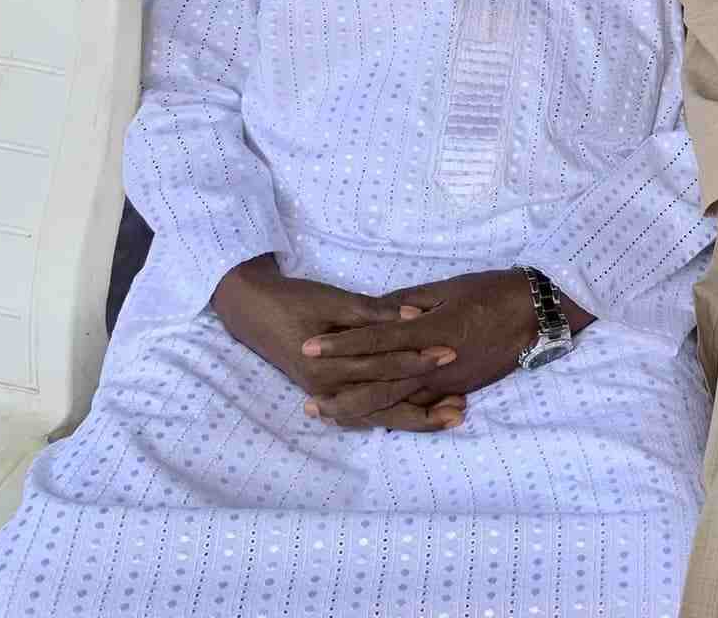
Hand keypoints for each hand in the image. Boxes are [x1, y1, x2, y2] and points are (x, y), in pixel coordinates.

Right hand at [211, 255, 463, 431]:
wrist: (255, 312)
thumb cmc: (296, 301)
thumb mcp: (334, 300)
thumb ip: (375, 312)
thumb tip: (414, 315)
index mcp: (328, 366)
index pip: (382, 367)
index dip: (418, 360)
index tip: (451, 353)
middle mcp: (328, 389)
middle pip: (384, 403)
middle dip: (425, 403)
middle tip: (462, 404)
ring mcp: (328, 396)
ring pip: (377, 415)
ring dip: (415, 418)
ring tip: (452, 417)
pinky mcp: (331, 394)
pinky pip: (366, 412)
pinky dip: (395, 414)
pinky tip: (423, 415)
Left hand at [298, 270, 559, 425]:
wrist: (537, 314)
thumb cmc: (493, 291)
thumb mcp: (449, 288)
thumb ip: (410, 301)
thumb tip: (377, 311)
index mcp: (431, 331)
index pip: (376, 340)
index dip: (341, 344)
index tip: (309, 346)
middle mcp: (436, 364)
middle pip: (380, 386)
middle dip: (342, 396)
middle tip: (309, 404)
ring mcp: (447, 382)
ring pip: (397, 405)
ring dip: (362, 412)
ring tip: (331, 415)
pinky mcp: (458, 391)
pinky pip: (420, 408)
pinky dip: (393, 415)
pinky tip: (371, 419)